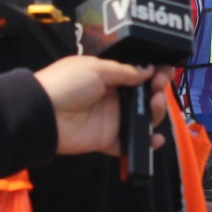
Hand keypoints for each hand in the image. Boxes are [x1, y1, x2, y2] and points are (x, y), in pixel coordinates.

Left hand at [33, 57, 172, 155]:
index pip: (136, 73)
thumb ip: (125, 71)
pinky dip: (145, 143)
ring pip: (142, 117)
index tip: (167, 68)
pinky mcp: (108, 139)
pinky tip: (156, 139)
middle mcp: (112, 97)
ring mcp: (112, 119)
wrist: (44, 113)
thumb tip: (148, 69)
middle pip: (144, 95)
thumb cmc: (67, 83)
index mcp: (108, 76)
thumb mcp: (96, 68)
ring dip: (155, 111)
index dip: (153, 70)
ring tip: (156, 103)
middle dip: (158, 89)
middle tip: (161, 85)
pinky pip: (130, 143)